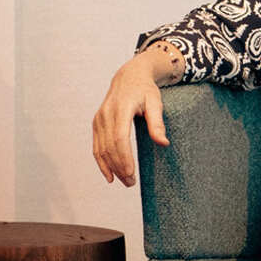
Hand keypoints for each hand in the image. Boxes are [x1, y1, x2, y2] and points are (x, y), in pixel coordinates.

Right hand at [92, 45, 179, 185]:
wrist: (129, 76)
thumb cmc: (145, 90)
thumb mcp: (156, 102)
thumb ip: (157, 123)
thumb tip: (163, 143)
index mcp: (121, 108)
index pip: (119, 137)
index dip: (123, 157)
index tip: (130, 172)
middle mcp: (106, 114)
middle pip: (110, 146)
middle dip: (119, 167)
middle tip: (131, 183)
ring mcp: (99, 119)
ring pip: (101, 149)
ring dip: (111, 168)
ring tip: (125, 181)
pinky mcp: (96, 123)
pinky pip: (96, 146)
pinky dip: (101, 162)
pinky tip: (109, 175)